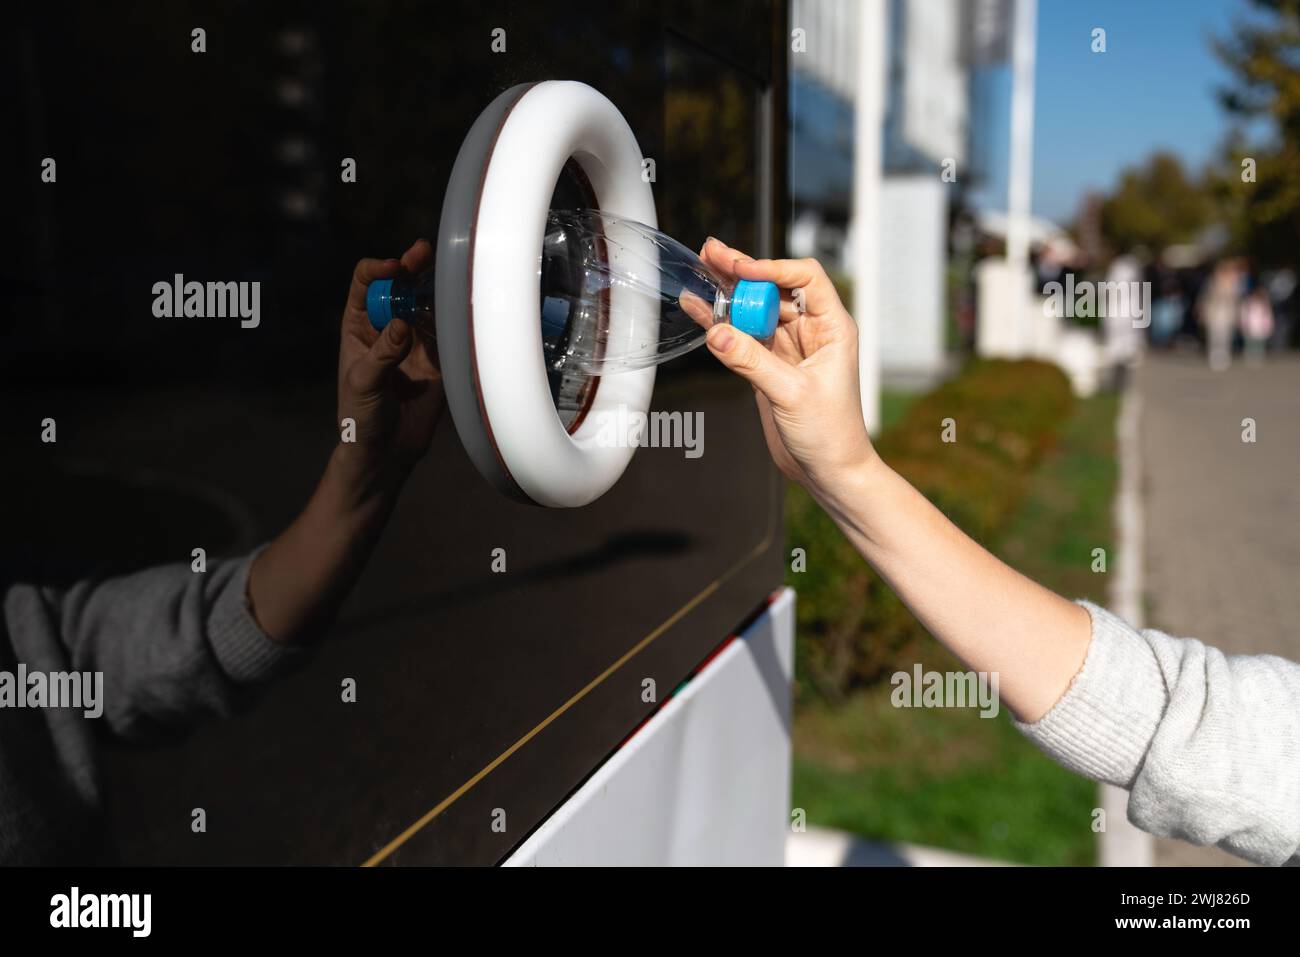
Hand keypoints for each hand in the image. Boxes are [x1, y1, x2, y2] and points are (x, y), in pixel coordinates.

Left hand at [337, 239, 443, 488]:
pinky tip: (463, 307)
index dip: (379, 270)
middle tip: (424, 253)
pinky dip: (456, 318)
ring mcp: (415, 341)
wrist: (387, 452)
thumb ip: (383, 353)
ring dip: (437, 289)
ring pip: (427, 304)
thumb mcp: (364, 383)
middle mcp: (387, 327)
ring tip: (451, 276)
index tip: (394, 268)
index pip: (366, 284)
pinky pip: (448, 332)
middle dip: (412, 267)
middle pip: (400, 286)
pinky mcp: (439, 359)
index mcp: (359, 326)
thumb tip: (403, 324)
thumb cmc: (360, 417)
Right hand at [699, 239, 874, 497]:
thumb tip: (718, 334)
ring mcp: (787, 348)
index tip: (742, 270)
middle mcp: (810, 332)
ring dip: (727, 292)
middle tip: (711, 253)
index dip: (773, 268)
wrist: (828, 472)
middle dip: (741, 271)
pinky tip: (698, 309)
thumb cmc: (832, 434)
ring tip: (700, 268)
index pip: (805, 278)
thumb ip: (753, 362)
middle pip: (773, 288)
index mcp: (832, 328)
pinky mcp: (767, 366)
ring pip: (753, 310)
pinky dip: (719, 324)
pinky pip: (741, 337)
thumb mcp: (792, 395)